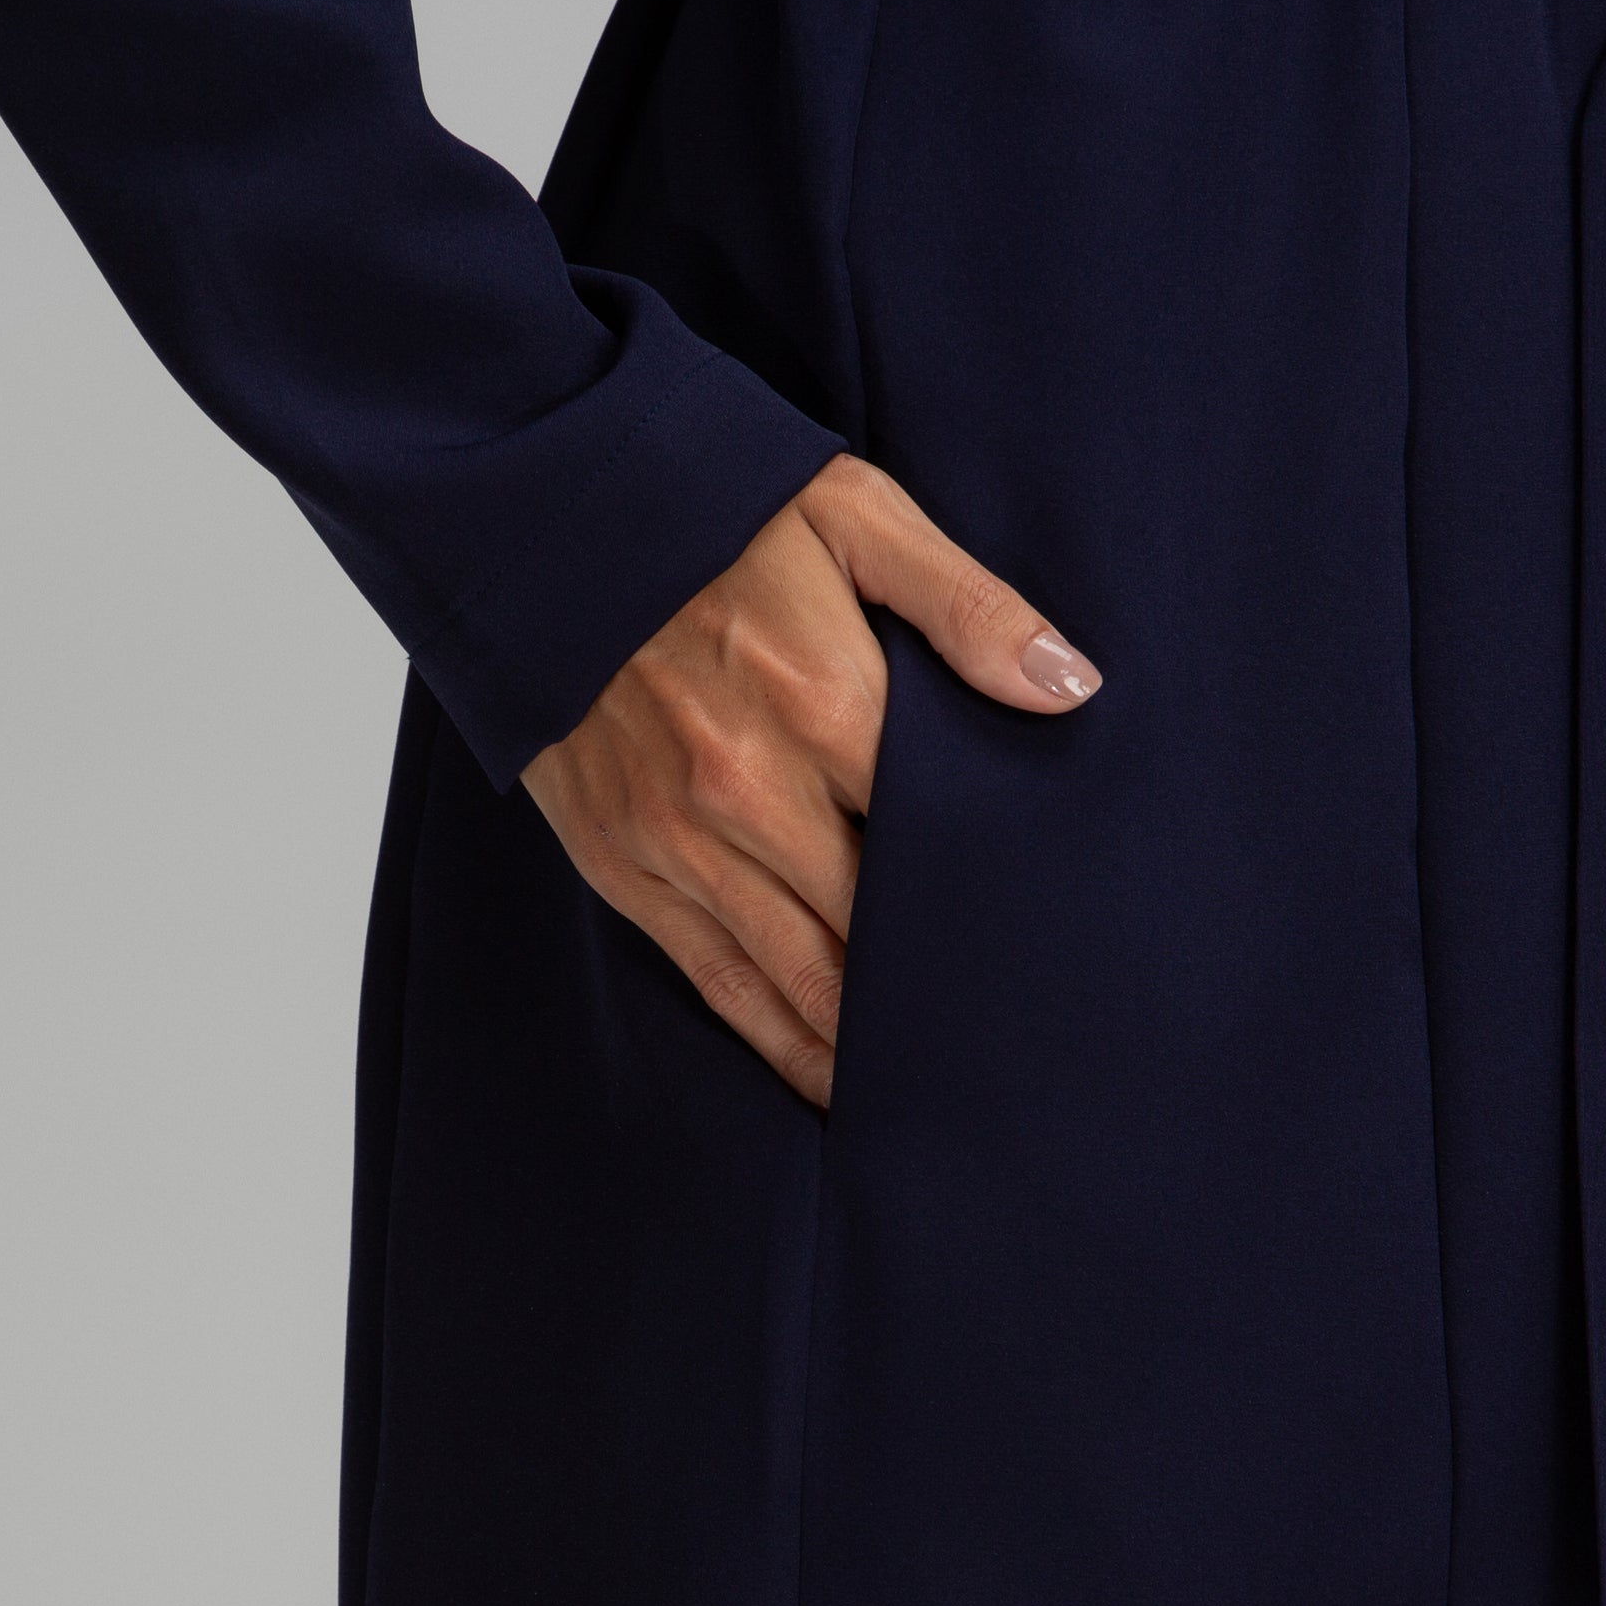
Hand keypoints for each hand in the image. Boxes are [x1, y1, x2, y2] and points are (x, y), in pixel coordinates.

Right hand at [520, 454, 1101, 1107]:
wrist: (535, 508)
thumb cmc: (708, 503)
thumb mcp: (852, 512)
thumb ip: (967, 606)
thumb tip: (1070, 689)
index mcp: (825, 707)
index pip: (937, 842)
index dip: (993, 906)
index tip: (1048, 954)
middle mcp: (751, 794)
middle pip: (873, 929)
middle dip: (938, 993)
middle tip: (1009, 1055)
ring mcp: (679, 841)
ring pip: (796, 978)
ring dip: (862, 1045)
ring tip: (930, 1101)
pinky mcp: (623, 865)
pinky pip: (715, 979)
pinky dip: (775, 1038)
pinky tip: (824, 1081)